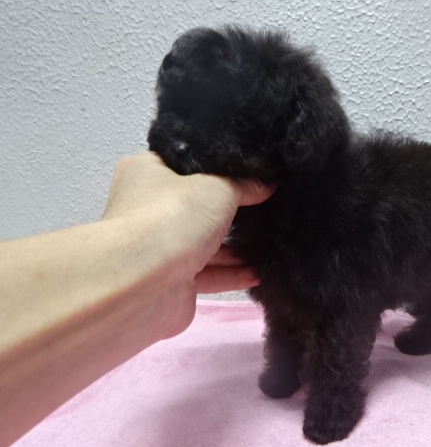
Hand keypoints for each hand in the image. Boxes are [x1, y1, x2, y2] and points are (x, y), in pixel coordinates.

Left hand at [102, 151, 272, 336]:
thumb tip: (267, 185)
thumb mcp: (218, 187)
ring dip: (237, 246)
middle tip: (267, 204)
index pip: (186, 163)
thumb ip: (245, 184)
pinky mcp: (173, 281)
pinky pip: (210, 273)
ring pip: (205, 243)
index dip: (217, 166)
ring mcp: (161, 247)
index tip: (251, 169)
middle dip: (231, 210)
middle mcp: (150, 209)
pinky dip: (234, 273)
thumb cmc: (173, 217)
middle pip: (198, 206)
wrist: (143, 283)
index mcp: (147, 172)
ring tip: (270, 239)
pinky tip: (260, 271)